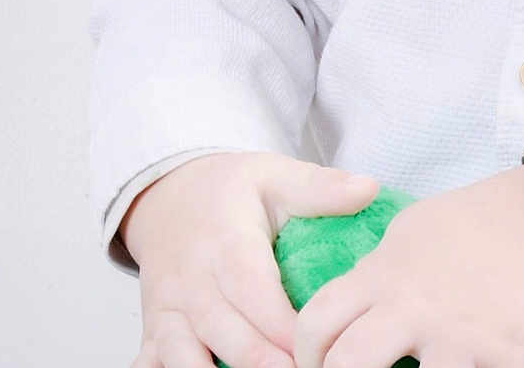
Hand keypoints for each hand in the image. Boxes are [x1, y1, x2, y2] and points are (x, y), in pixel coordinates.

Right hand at [120, 150, 380, 367]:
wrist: (168, 197)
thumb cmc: (232, 190)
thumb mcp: (276, 175)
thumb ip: (321, 187)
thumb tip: (369, 188)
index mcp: (227, 245)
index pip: (255, 294)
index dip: (284, 327)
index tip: (318, 347)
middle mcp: (193, 284)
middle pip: (228, 337)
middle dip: (268, 366)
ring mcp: (168, 313)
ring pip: (187, 361)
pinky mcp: (153, 332)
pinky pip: (155, 367)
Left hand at [293, 160, 523, 367]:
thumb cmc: (477, 224)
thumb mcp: (412, 232)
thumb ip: (378, 272)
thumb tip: (351, 305)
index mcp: (386, 275)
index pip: (317, 322)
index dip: (306, 355)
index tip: (316, 367)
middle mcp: (414, 308)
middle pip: (346, 367)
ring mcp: (460, 338)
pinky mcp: (507, 359)